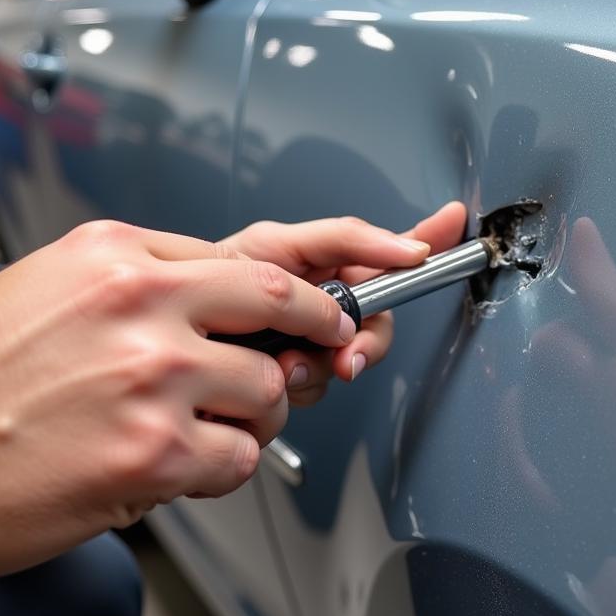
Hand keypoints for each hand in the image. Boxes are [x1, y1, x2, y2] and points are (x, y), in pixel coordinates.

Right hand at [0, 220, 357, 578]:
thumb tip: (224, 300)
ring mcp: (152, 377)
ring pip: (267, 390)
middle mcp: (140, 303)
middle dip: (319, 327)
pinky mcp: (153, 453)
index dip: (297, 290)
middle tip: (328, 344)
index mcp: (117, 256)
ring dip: (250, 416)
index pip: (245, 261)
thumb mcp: (52, 286)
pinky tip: (173, 468)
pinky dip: (220, 469)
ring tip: (203, 429)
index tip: (320, 306)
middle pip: (280, 304)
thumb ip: (142, 281)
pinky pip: (239, 458)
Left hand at [221, 201, 465, 405]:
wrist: (164, 337)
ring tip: (285, 362)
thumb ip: (342, 240)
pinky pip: (319, 387)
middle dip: (363, 339)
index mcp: (318, 263)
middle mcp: (318, 302)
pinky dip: (300, 388)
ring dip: (322, 366)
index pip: (383, 250)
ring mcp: (306, 342)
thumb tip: (405, 250)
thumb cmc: (205, 280)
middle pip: (376, 319)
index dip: (421, 238)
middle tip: (346, 355)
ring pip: (349, 359)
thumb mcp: (272, 244)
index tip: (451, 227)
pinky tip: (274, 377)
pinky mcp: (290, 379)